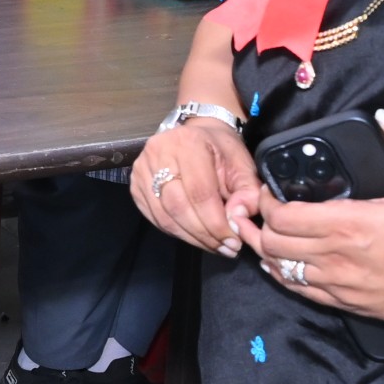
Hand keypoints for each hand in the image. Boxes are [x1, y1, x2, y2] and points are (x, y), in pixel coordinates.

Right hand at [131, 117, 264, 255]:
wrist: (196, 135)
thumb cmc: (220, 150)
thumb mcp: (242, 165)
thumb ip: (247, 192)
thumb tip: (237, 219)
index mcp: (188, 143)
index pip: (199, 193)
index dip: (216, 223)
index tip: (233, 242)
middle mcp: (158, 153)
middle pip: (179, 207)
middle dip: (204, 234)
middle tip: (225, 249)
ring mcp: (142, 169)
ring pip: (164, 216)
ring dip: (190, 238)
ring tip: (212, 246)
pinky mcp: (135, 184)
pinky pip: (154, 217)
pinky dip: (176, 232)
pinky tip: (194, 236)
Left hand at [240, 110, 383, 324]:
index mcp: (349, 223)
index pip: (282, 215)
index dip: (265, 202)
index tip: (267, 190)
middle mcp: (335, 255)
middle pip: (273, 242)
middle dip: (259, 224)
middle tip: (260, 210)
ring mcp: (338, 282)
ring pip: (281, 268)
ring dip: (267, 250)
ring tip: (261, 234)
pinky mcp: (346, 303)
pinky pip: (300, 291)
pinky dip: (283, 275)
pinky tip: (280, 265)